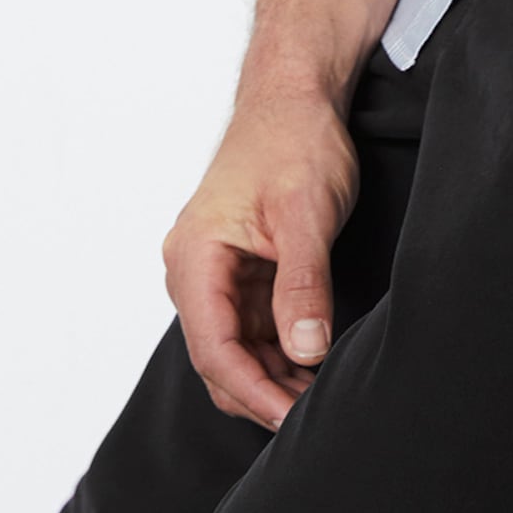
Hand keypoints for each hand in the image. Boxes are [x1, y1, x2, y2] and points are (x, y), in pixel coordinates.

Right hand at [161, 90, 360, 428]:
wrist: (295, 93)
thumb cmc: (295, 139)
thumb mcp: (306, 213)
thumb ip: (302, 285)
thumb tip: (306, 351)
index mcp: (196, 256)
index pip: (214, 348)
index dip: (253, 392)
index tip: (292, 419)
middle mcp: (194, 268)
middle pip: (219, 356)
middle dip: (262, 392)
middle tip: (313, 417)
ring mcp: (215, 269)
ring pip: (235, 345)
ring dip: (272, 374)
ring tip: (318, 396)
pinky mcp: (239, 267)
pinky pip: (250, 324)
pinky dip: (277, 348)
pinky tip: (310, 362)